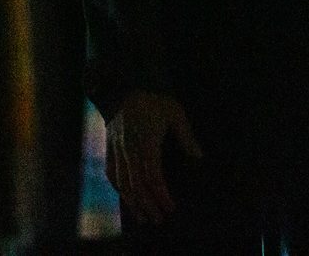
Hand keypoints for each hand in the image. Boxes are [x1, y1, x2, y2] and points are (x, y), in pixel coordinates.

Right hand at [105, 90, 202, 224]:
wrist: (123, 90)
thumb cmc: (152, 101)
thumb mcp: (174, 112)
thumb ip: (186, 136)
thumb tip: (199, 156)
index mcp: (146, 142)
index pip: (153, 176)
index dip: (161, 195)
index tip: (170, 207)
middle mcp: (129, 150)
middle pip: (137, 185)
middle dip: (148, 205)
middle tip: (159, 219)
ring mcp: (117, 151)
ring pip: (123, 183)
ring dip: (133, 202)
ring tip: (143, 218)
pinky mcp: (109, 150)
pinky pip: (111, 174)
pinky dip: (118, 189)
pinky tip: (126, 199)